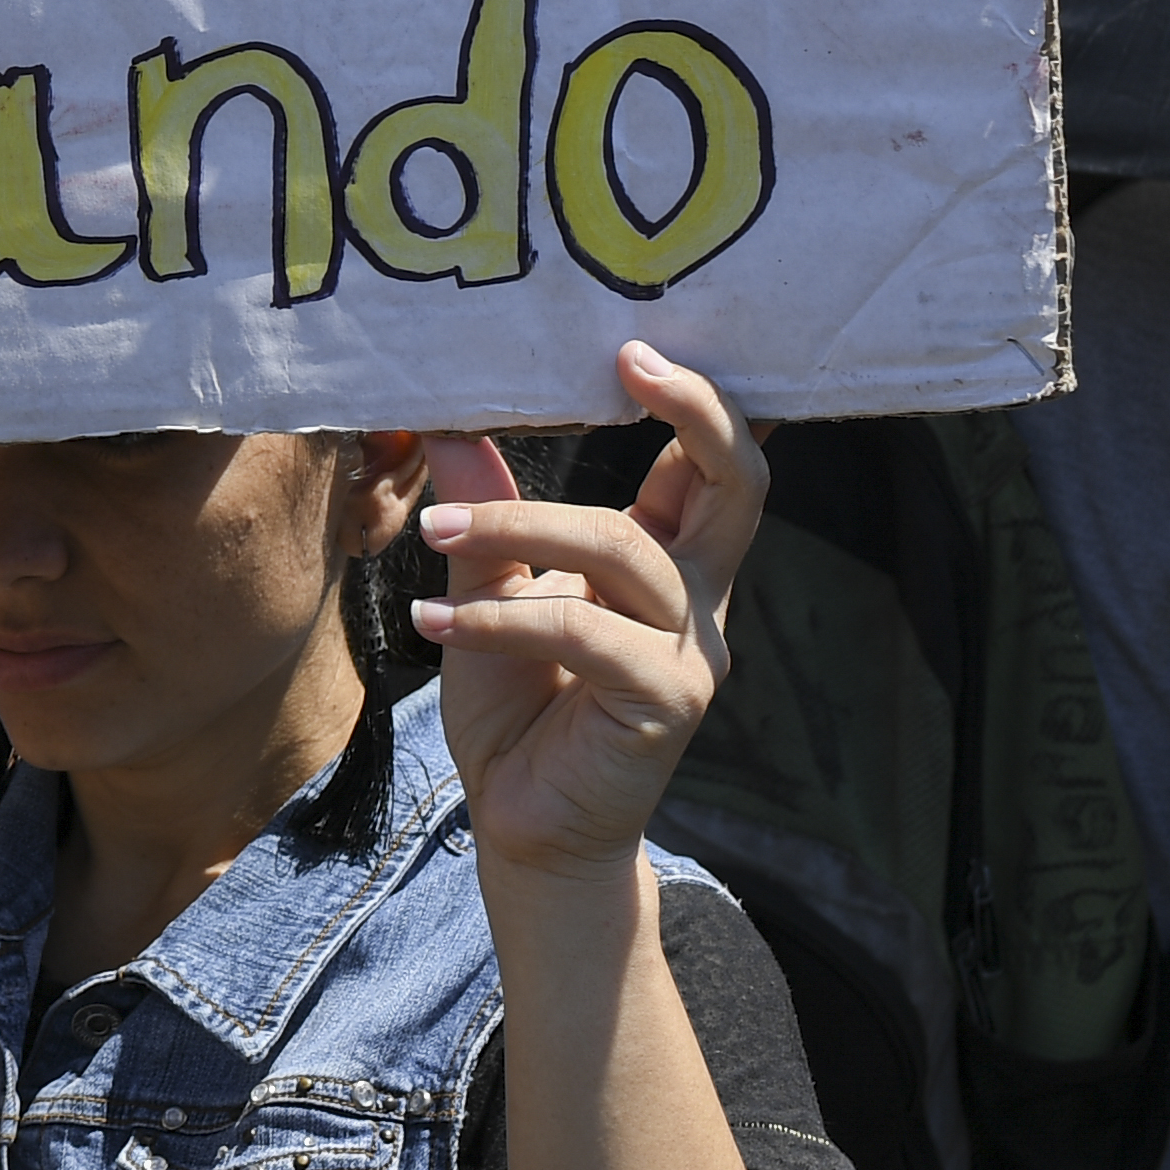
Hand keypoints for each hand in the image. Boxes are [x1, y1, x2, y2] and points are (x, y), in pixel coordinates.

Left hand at [415, 339, 766, 879]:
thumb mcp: (488, 591)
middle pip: (735, 485)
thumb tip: (450, 425)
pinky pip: (583, 629)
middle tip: (626, 360)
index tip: (634, 344)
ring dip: (520, 524)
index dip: (697, 402)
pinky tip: (434, 618)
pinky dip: (500, 616)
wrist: (523, 825)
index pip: (713, 468)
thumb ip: (486, 517)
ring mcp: (692, 652)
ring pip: (622, 549)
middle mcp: (698, 599)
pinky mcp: (666, 703)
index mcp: (670, 562)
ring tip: (435, 523)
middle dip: (695, 412)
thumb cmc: (519, 705)